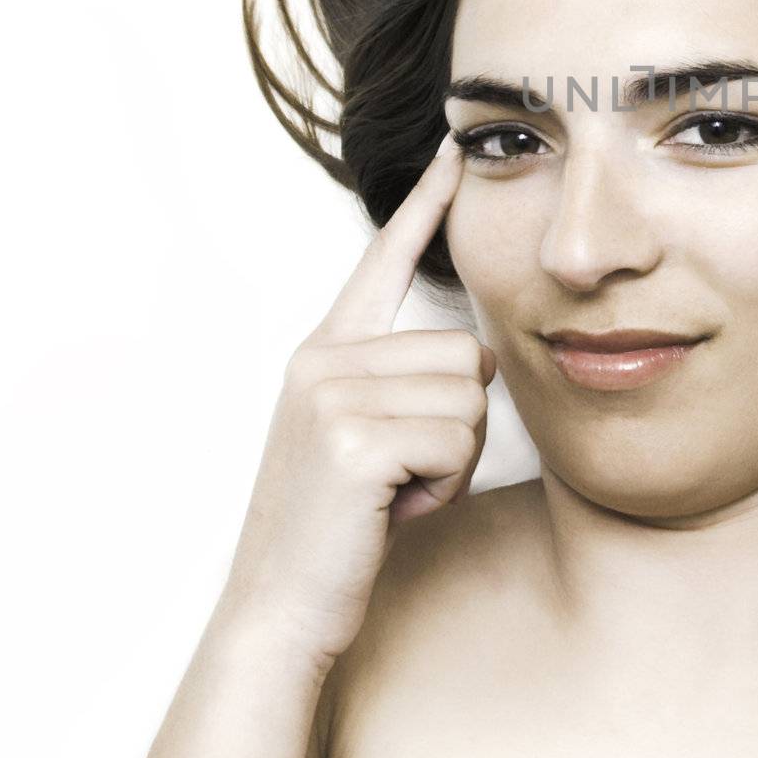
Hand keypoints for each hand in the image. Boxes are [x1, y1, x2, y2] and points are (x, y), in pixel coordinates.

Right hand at [218, 130, 496, 668]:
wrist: (281, 608)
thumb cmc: (338, 528)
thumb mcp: (362, 435)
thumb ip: (399, 382)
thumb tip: (476, 354)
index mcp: (324, 352)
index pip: (383, 262)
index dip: (424, 204)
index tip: (451, 149)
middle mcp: (323, 360)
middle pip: (465, 351)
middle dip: (457, 424)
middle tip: (401, 474)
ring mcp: (332, 396)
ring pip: (469, 397)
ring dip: (452, 459)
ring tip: (394, 492)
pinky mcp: (353, 440)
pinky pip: (456, 441)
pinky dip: (442, 487)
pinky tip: (393, 511)